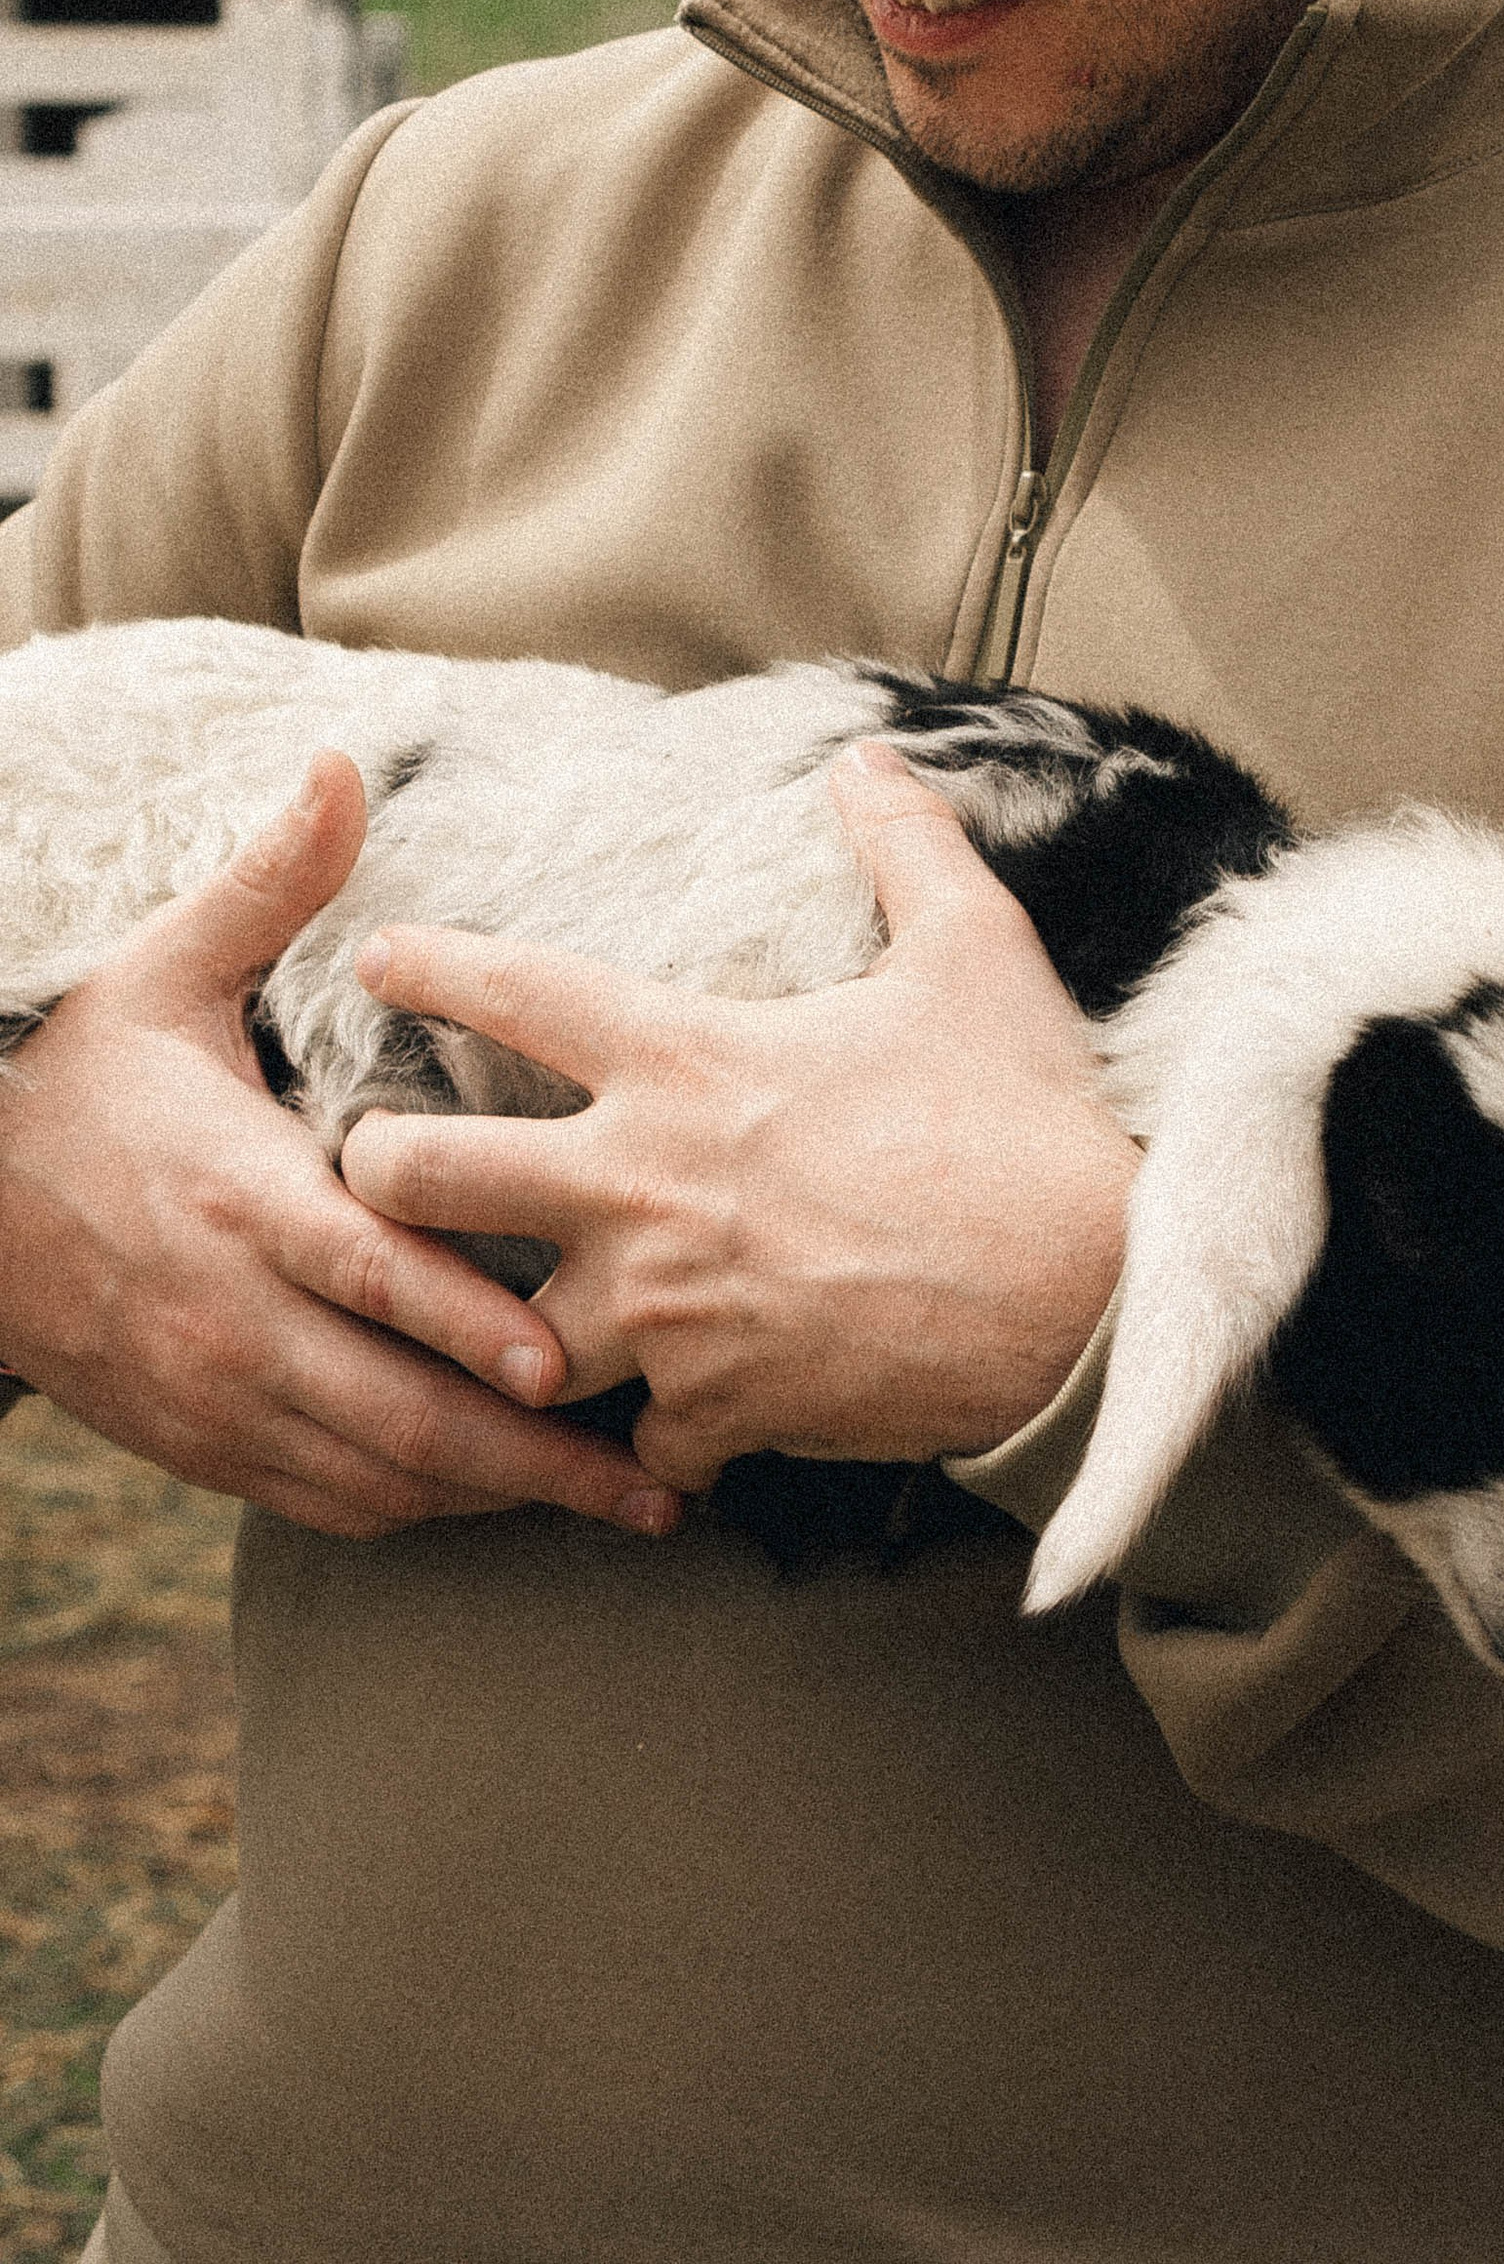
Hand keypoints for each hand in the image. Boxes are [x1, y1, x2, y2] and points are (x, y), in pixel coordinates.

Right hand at [0, 754, 682, 1542]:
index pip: (368, 1274)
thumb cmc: (76, 1071)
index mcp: (238, 1193)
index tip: (565, 1358)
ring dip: (495, 1495)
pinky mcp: (198, 1444)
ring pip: (374, 1478)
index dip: (465, 1324)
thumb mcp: (162, 968)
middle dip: (532, 1457)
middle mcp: (231, 1316)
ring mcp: (214, 1395)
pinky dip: (419, 1507)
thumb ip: (270, 883)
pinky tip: (505, 1499)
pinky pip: (325, 1501)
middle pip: (397, 1413)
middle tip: (658, 1485)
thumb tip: (341, 764)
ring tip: (621, 1505)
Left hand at [336, 742, 1139, 1492]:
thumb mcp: (972, 953)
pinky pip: (639, 1435)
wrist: (1081, 1295)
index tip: (377, 959)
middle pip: (420, 1177)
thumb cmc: (1021, 1116)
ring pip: (502, 1336)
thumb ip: (907, 845)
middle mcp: (641, 1184)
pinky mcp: (711, 1409)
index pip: (514, 991)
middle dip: (374, 1171)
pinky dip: (656, 1429)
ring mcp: (664, 1311)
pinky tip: (675, 1420)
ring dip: (510, 1332)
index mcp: (686, 1060)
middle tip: (375, 1168)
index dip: (429, 966)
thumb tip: (874, 756)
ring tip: (505, 1325)